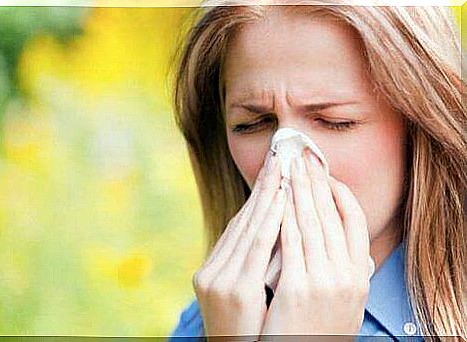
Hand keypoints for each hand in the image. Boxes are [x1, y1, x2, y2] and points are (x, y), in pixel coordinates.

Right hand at [192, 150, 286, 338]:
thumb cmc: (247, 333)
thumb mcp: (245, 296)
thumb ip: (253, 266)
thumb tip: (276, 236)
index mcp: (216, 270)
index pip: (242, 225)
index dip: (259, 196)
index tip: (275, 172)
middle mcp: (214, 269)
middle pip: (244, 219)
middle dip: (264, 186)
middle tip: (280, 156)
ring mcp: (221, 278)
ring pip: (250, 226)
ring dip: (268, 194)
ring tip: (283, 167)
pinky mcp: (234, 289)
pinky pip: (256, 246)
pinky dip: (269, 219)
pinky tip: (281, 196)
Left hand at [260, 148, 370, 337]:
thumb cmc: (321, 331)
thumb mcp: (347, 303)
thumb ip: (350, 274)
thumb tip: (358, 253)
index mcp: (359, 276)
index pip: (355, 222)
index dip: (340, 193)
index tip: (326, 174)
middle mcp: (347, 275)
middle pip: (331, 216)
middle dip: (316, 181)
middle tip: (305, 156)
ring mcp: (323, 282)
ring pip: (310, 223)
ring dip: (298, 191)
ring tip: (290, 167)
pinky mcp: (297, 289)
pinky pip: (290, 243)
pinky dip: (283, 216)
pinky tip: (276, 197)